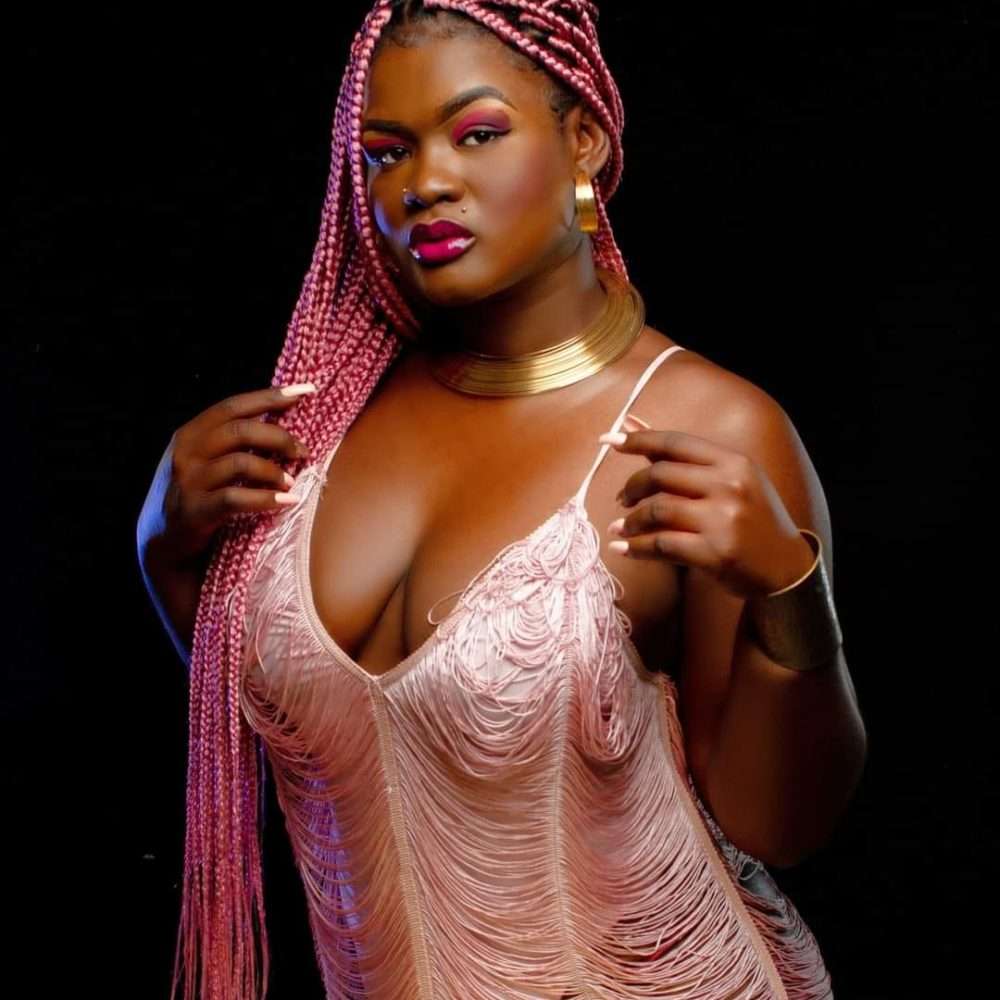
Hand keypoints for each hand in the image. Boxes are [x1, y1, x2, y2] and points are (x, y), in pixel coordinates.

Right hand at [136, 383, 316, 568]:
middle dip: (279, 438)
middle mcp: (186, 452)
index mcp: (191, 433)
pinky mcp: (195, 511)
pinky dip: (267, 499)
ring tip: (292, 482)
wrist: (164, 542)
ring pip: (241, 463)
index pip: (234, 406)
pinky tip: (288, 501)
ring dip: (274, 471)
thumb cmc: (197, 495)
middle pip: (240, 430)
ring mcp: (188, 482)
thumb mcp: (206, 460)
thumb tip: (279, 415)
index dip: (270, 396)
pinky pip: (236, 498)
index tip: (306, 390)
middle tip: (303, 452)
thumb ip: (233, 440)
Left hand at [599, 427, 815, 598]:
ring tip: (621, 527)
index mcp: (734, 462)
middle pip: (661, 474)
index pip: (676, 443)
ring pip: (657, 510)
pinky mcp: (716, 553)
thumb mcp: (730, 479)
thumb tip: (630, 423)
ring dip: (630, 521)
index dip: (639, 440)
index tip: (608, 442)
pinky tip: (622, 549)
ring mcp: (724, 520)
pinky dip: (636, 548)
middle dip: (632, 487)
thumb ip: (682, 456)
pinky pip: (661, 545)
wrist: (786, 567)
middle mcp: (730, 486)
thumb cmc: (752, 518)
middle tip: (621, 499)